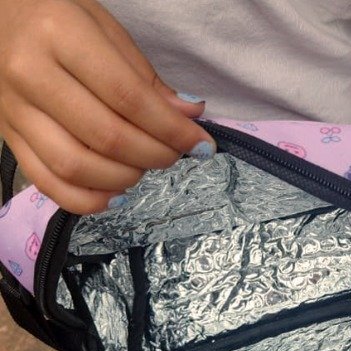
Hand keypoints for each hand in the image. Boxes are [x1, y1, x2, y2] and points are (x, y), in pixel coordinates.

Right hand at [0, 0, 214, 213]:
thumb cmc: (58, 18)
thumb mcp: (106, 30)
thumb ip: (146, 78)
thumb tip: (189, 115)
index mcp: (60, 35)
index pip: (128, 97)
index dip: (172, 129)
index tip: (201, 144)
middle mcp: (30, 73)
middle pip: (106, 137)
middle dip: (155, 155)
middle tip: (174, 155)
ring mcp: (13, 110)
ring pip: (76, 167)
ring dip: (125, 179)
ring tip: (144, 167)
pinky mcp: (8, 137)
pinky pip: (48, 184)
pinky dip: (89, 200)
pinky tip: (116, 195)